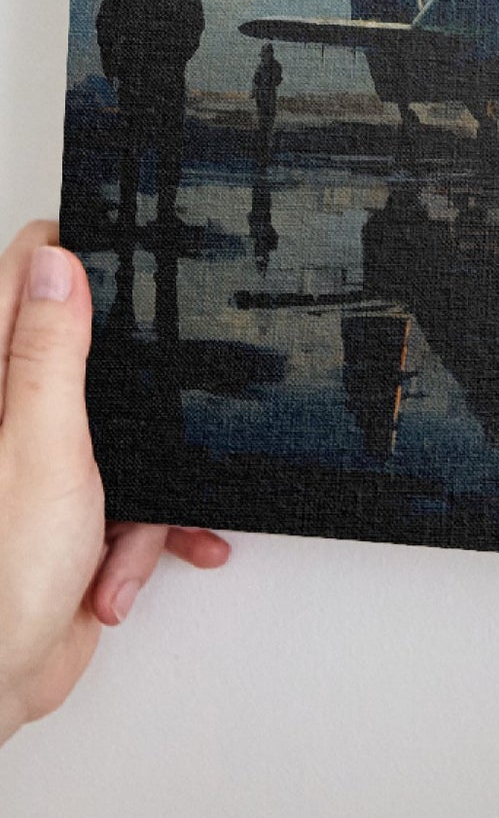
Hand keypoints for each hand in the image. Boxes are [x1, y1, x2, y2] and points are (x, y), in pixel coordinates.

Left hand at [0, 221, 229, 744]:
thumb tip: (55, 264)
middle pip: (84, 354)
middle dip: (137, 382)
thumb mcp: (41, 448)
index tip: (126, 252)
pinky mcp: (71, 514)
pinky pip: (133, 497)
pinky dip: (145, 533)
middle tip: (163, 385)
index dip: (73, 258)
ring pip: (124, 433)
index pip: (22, 282)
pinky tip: (133, 565)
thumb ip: (49, 355)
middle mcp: (10, 421)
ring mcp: (40, 468)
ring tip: (130, 530)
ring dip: (148, 485)